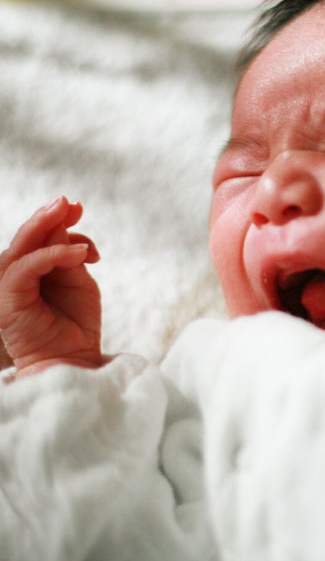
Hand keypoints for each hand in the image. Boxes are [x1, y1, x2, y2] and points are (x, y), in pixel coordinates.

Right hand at [0, 196, 101, 376]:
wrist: (74, 359)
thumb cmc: (77, 323)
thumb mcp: (79, 280)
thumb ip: (70, 253)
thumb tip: (67, 218)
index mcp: (33, 268)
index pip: (40, 236)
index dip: (57, 219)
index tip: (78, 207)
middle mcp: (16, 274)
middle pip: (26, 237)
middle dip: (48, 215)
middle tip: (69, 201)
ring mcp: (9, 287)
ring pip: (20, 247)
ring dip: (44, 225)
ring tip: (68, 211)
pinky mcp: (8, 299)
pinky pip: (26, 268)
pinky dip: (52, 255)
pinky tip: (80, 254)